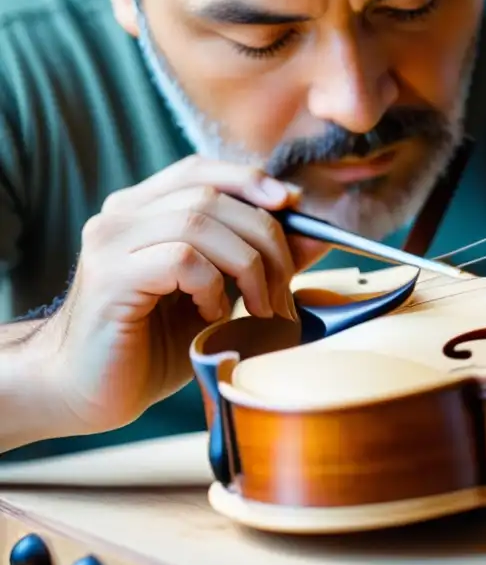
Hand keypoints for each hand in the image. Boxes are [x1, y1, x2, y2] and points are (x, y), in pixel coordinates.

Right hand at [35, 155, 329, 435]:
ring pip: (200, 222)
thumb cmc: (155, 345)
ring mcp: (110, 242)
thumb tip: (317, 234)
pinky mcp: (110, 276)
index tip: (291, 205)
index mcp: (143, 210)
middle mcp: (121, 216)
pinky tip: (213, 313)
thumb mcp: (221, 295)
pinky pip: (181, 259)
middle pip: (212, 197)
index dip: (250, 180)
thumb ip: (261, 260)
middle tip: (285, 288)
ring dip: (248, 265)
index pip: (201, 170)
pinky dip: (212, 285)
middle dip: (266, 238)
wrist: (88, 393)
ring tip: (261, 307)